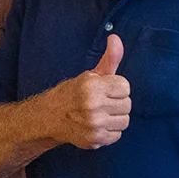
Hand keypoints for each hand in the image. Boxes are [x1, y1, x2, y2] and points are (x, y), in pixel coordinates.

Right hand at [51, 34, 130, 149]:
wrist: (50, 118)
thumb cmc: (74, 93)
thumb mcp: (91, 74)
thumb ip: (109, 58)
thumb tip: (116, 38)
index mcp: (92, 86)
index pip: (125, 87)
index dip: (117, 88)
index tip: (105, 90)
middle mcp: (92, 106)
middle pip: (127, 104)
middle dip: (117, 102)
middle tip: (102, 103)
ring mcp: (94, 125)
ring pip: (125, 120)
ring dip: (116, 118)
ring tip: (101, 114)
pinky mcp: (94, 140)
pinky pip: (118, 134)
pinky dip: (110, 131)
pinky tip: (98, 125)